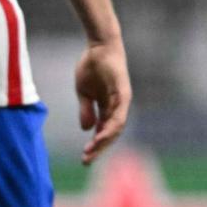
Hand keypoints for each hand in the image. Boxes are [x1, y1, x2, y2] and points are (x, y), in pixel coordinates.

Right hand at [73, 40, 130, 164]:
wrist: (98, 46)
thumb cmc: (92, 66)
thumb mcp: (84, 92)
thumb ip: (86, 110)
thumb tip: (87, 129)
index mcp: (108, 107)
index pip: (104, 131)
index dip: (95, 145)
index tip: (84, 157)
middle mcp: (117, 106)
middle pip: (111, 133)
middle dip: (99, 148)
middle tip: (86, 161)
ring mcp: (122, 100)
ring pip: (116, 127)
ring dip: (104, 140)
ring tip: (91, 151)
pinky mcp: (123, 93)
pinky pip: (119, 114)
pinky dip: (111, 126)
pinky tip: (101, 136)